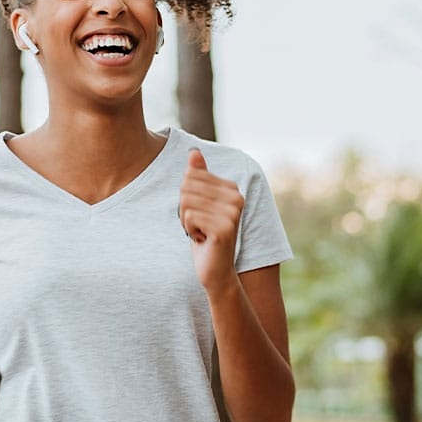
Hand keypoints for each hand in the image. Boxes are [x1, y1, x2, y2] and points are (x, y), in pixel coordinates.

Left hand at [179, 148, 242, 290]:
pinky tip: (202, 240)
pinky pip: (189, 217)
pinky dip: (189, 231)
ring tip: (201, 232)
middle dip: (185, 209)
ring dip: (186, 221)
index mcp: (232, 188)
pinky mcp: (223, 228)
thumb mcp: (200, 203)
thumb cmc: (205, 235)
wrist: (215, 271)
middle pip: (186, 187)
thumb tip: (193, 151)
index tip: (200, 214)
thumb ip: (198, 176)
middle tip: (199, 225)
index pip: (190, 176)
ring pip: (186, 202)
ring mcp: (232, 213)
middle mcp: (236, 198)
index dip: (186, 197)